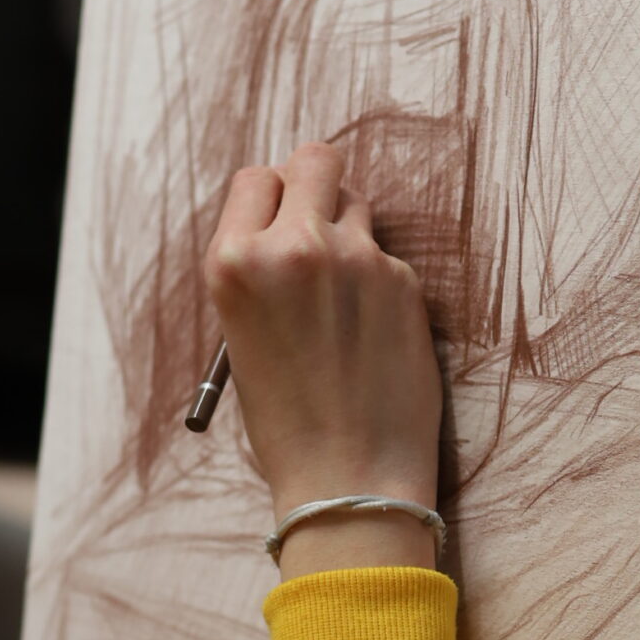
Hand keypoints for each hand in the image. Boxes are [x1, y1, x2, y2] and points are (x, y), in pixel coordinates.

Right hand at [203, 143, 442, 576]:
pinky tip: (371, 332)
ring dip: (350, 229)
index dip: (271, 197)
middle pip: (314, 160)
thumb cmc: (285, 420)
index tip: (279, 221)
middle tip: (319, 224)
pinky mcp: (404, 281)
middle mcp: (293, 248)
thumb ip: (262, 270)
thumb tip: (293, 221)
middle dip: (316, 184)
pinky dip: (380, 281)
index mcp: (235, 263)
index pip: (256, 178)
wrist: (347, 478)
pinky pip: (387, 255)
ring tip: (343, 291)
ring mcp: (355, 259)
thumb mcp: (241, 335)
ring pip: (357, 202)